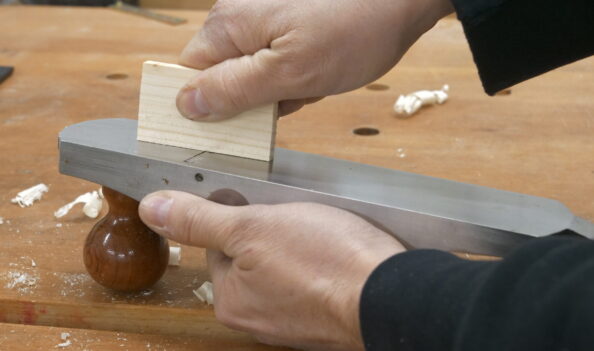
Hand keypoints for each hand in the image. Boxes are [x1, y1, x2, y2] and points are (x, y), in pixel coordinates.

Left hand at [139, 191, 404, 349]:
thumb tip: (152, 209)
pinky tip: (336, 253)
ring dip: (298, 246)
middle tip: (299, 220)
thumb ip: (200, 219)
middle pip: (252, 258)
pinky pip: (311, 282)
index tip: (263, 206)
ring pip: (283, 268)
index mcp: (231, 300)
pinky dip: (320, 265)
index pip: (219, 246)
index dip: (239, 217)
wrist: (392, 295)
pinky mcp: (323, 319)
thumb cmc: (324, 261)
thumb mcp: (253, 226)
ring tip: (322, 234)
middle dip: (271, 233)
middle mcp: (257, 318)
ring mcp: (293, 322)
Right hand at [176, 0, 453, 119]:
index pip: (191, 76)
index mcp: (228, 25)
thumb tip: (186, 104)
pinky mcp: (289, 25)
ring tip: (314, 78)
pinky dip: (299, 76)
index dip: (212, 104)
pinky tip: (322, 71)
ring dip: (283, 89)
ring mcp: (266, 19)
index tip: (241, 119)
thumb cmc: (353, 30)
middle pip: (225, 76)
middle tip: (292, 93)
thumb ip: (234, 89)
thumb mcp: (290, 73)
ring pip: (256, 75)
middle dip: (257, 97)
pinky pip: (279, 64)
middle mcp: (239, 17)